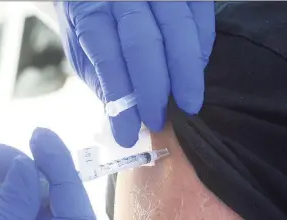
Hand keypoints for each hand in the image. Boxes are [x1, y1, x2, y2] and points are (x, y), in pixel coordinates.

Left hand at [55, 1, 214, 146]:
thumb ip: (105, 80)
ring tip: (189, 104)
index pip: (107, 61)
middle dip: (154, 89)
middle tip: (159, 121)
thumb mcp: (85, 52)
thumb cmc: (93, 24)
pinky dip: (202, 47)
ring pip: (178, 29)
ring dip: (186, 72)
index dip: (120, 101)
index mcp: (91, 16)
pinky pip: (201, 16)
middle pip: (144, 43)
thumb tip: (129, 118)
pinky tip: (196, 69)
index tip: (127, 135)